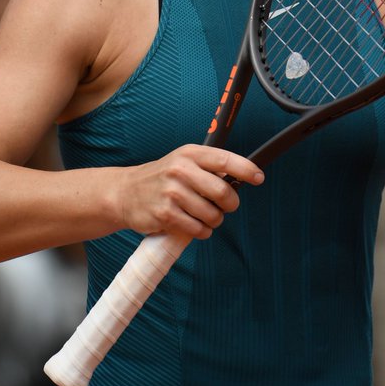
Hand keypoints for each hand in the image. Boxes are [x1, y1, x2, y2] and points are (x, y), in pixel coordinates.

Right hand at [117, 145, 263, 239]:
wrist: (125, 192)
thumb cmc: (162, 178)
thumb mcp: (183, 161)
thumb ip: (209, 167)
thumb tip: (243, 177)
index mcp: (189, 154)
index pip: (224, 160)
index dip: (246, 170)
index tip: (258, 178)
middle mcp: (180, 170)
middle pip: (223, 192)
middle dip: (230, 204)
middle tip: (225, 206)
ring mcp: (172, 193)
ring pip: (212, 215)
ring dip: (213, 220)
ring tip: (202, 215)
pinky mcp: (165, 214)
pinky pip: (197, 229)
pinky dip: (201, 231)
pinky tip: (191, 224)